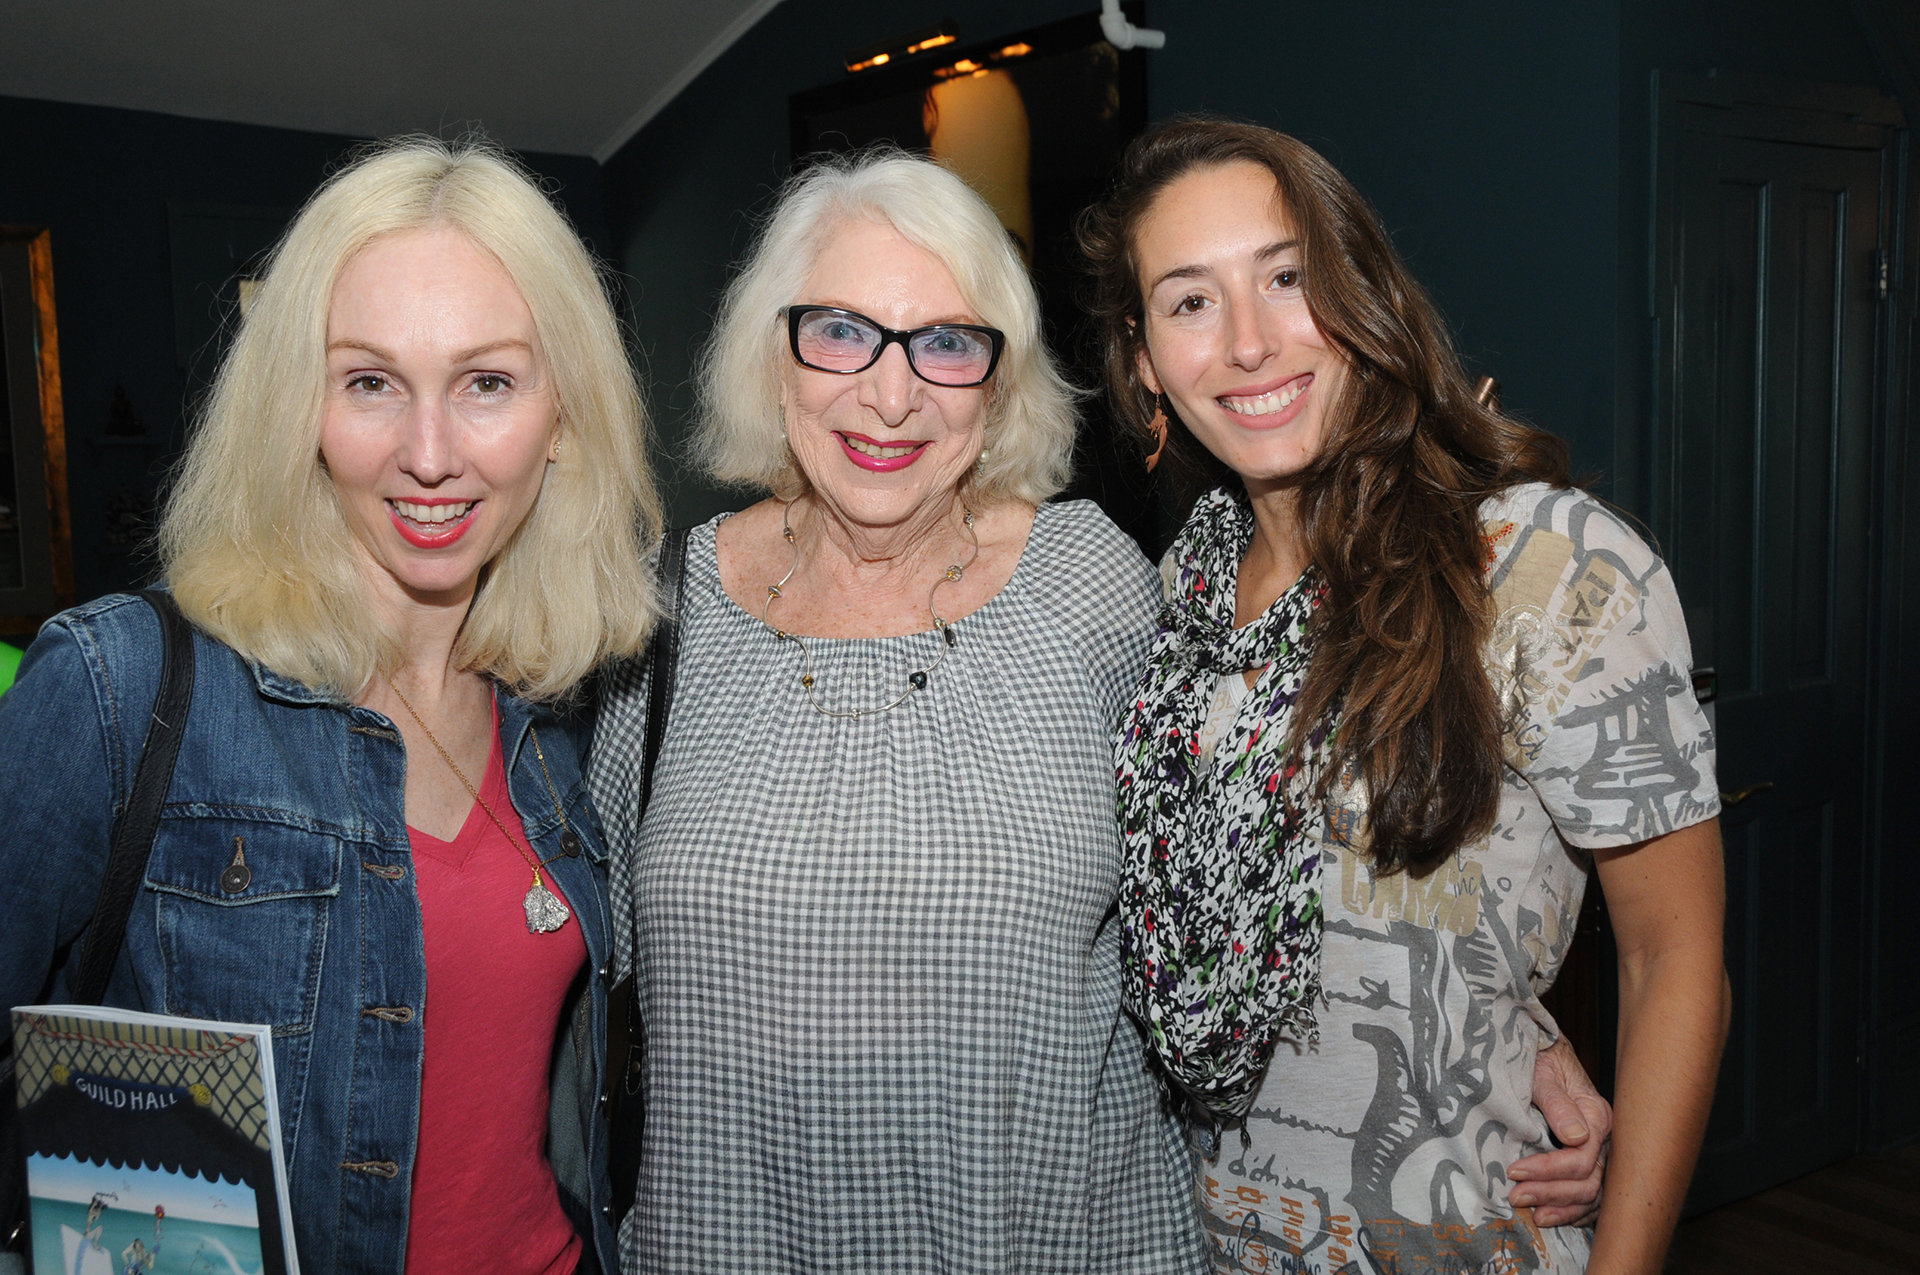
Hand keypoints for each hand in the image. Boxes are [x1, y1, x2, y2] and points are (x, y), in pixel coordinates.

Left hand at [1510, 1035, 1611, 1226]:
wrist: (1544, 1052)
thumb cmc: (1541, 1059)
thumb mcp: (1544, 1073)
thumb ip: (1557, 1103)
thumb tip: (1576, 1136)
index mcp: (1596, 1116)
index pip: (1580, 1158)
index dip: (1548, 1170)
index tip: (1514, 1171)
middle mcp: (1602, 1138)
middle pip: (1587, 1182)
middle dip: (1551, 1194)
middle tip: (1516, 1197)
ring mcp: (1599, 1152)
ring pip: (1591, 1195)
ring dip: (1561, 1209)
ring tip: (1533, 1215)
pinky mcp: (1589, 1160)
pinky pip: (1592, 1198)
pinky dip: (1575, 1212)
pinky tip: (1554, 1216)